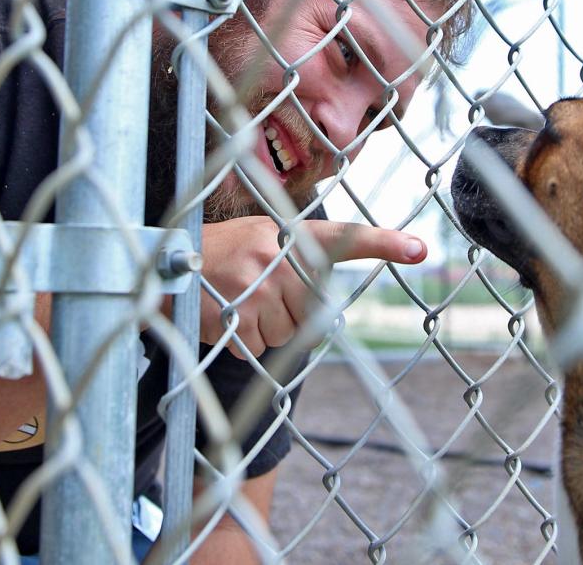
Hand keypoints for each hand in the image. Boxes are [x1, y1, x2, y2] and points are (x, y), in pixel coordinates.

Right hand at [198, 217, 426, 357]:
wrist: (164, 266)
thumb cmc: (221, 255)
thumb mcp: (260, 239)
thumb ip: (296, 260)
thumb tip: (326, 307)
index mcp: (286, 235)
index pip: (343, 238)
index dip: (383, 243)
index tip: (419, 249)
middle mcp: (276, 257)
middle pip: (313, 311)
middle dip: (289, 313)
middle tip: (257, 293)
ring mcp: (256, 287)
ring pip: (287, 333)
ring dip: (263, 328)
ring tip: (235, 302)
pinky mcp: (237, 318)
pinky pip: (260, 348)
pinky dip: (243, 341)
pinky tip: (223, 316)